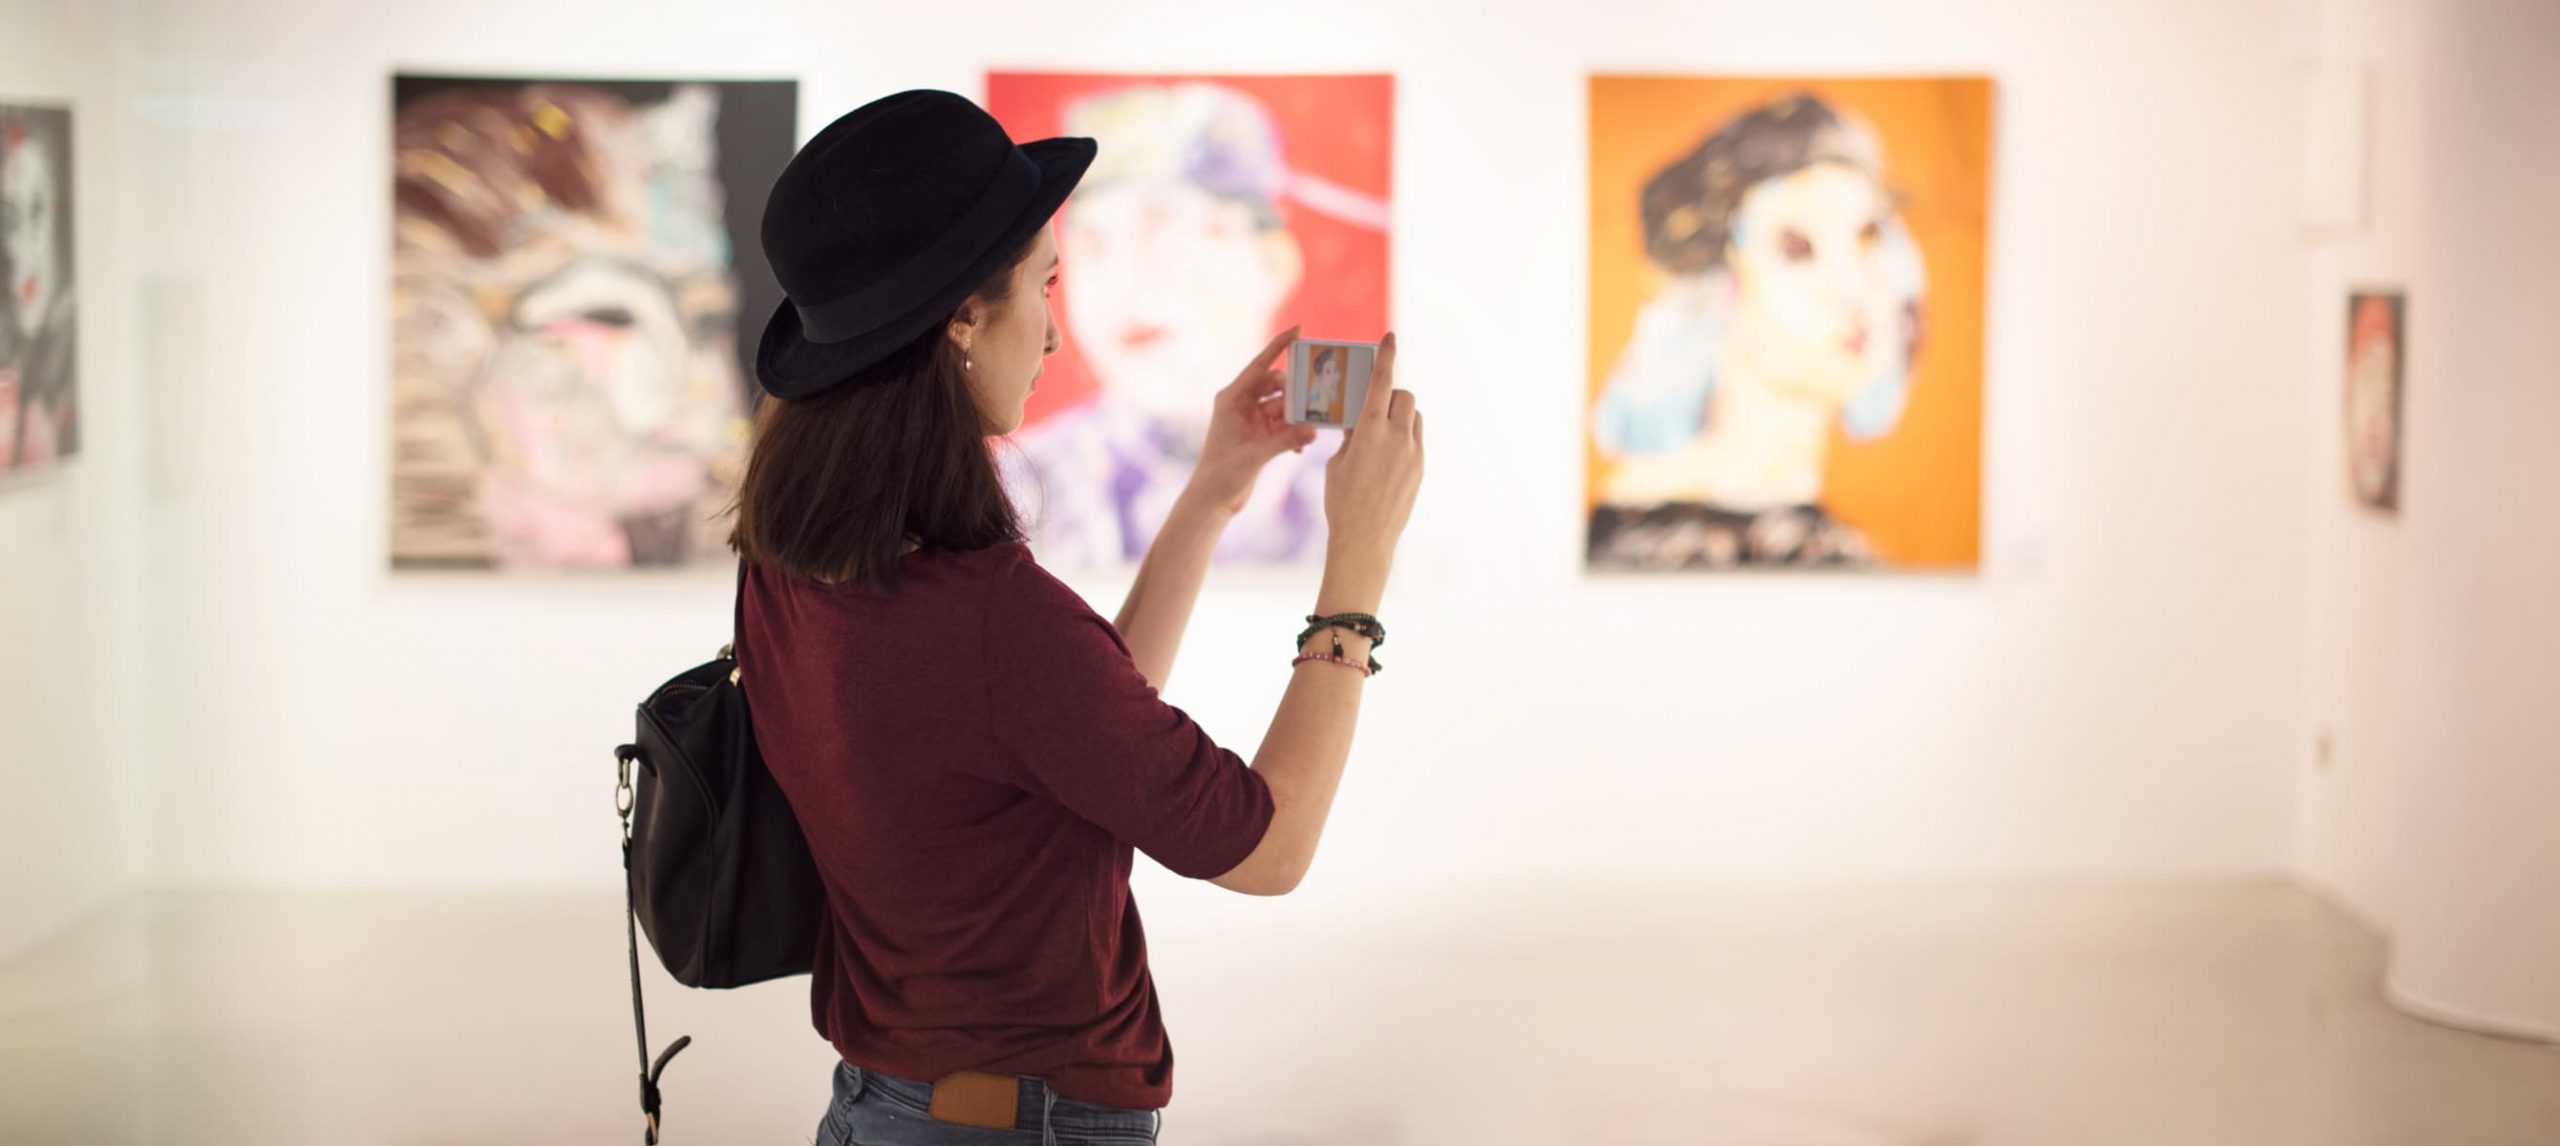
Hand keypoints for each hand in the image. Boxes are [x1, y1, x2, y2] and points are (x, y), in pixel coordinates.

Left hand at [1185, 327, 1321, 516]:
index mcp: (1232, 398)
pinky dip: (1293, 432)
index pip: (1261, 365)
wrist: (1212, 500)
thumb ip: (1286, 440)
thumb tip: (1314, 431)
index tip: (1299, 330)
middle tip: (1315, 400)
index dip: (1279, 346)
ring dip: (1297, 417)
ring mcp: (1251, 419)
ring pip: (1283, 406)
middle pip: (1277, 385)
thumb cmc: (1222, 474)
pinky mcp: (1259, 435)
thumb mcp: (1257, 455)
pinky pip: (1284, 424)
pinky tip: (1300, 447)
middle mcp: (1241, 404)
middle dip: (1296, 393)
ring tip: (1309, 430)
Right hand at [1321, 332, 1422, 602]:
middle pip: (1403, 397)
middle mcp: (1398, 437)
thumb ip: (1352, 436)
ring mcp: (1414, 453)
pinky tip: (1386, 454)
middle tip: (1372, 406)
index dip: (1386, 356)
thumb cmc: (1341, 501)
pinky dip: (1404, 436)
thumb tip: (1361, 423)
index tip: (1390, 337)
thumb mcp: (1337, 462)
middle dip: (1390, 395)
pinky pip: (1416, 439)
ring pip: (1414, 417)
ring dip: (1399, 415)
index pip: (1382, 382)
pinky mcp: (1420, 469)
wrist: (1365, 540)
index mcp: (1371, 430)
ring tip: (1379, 432)